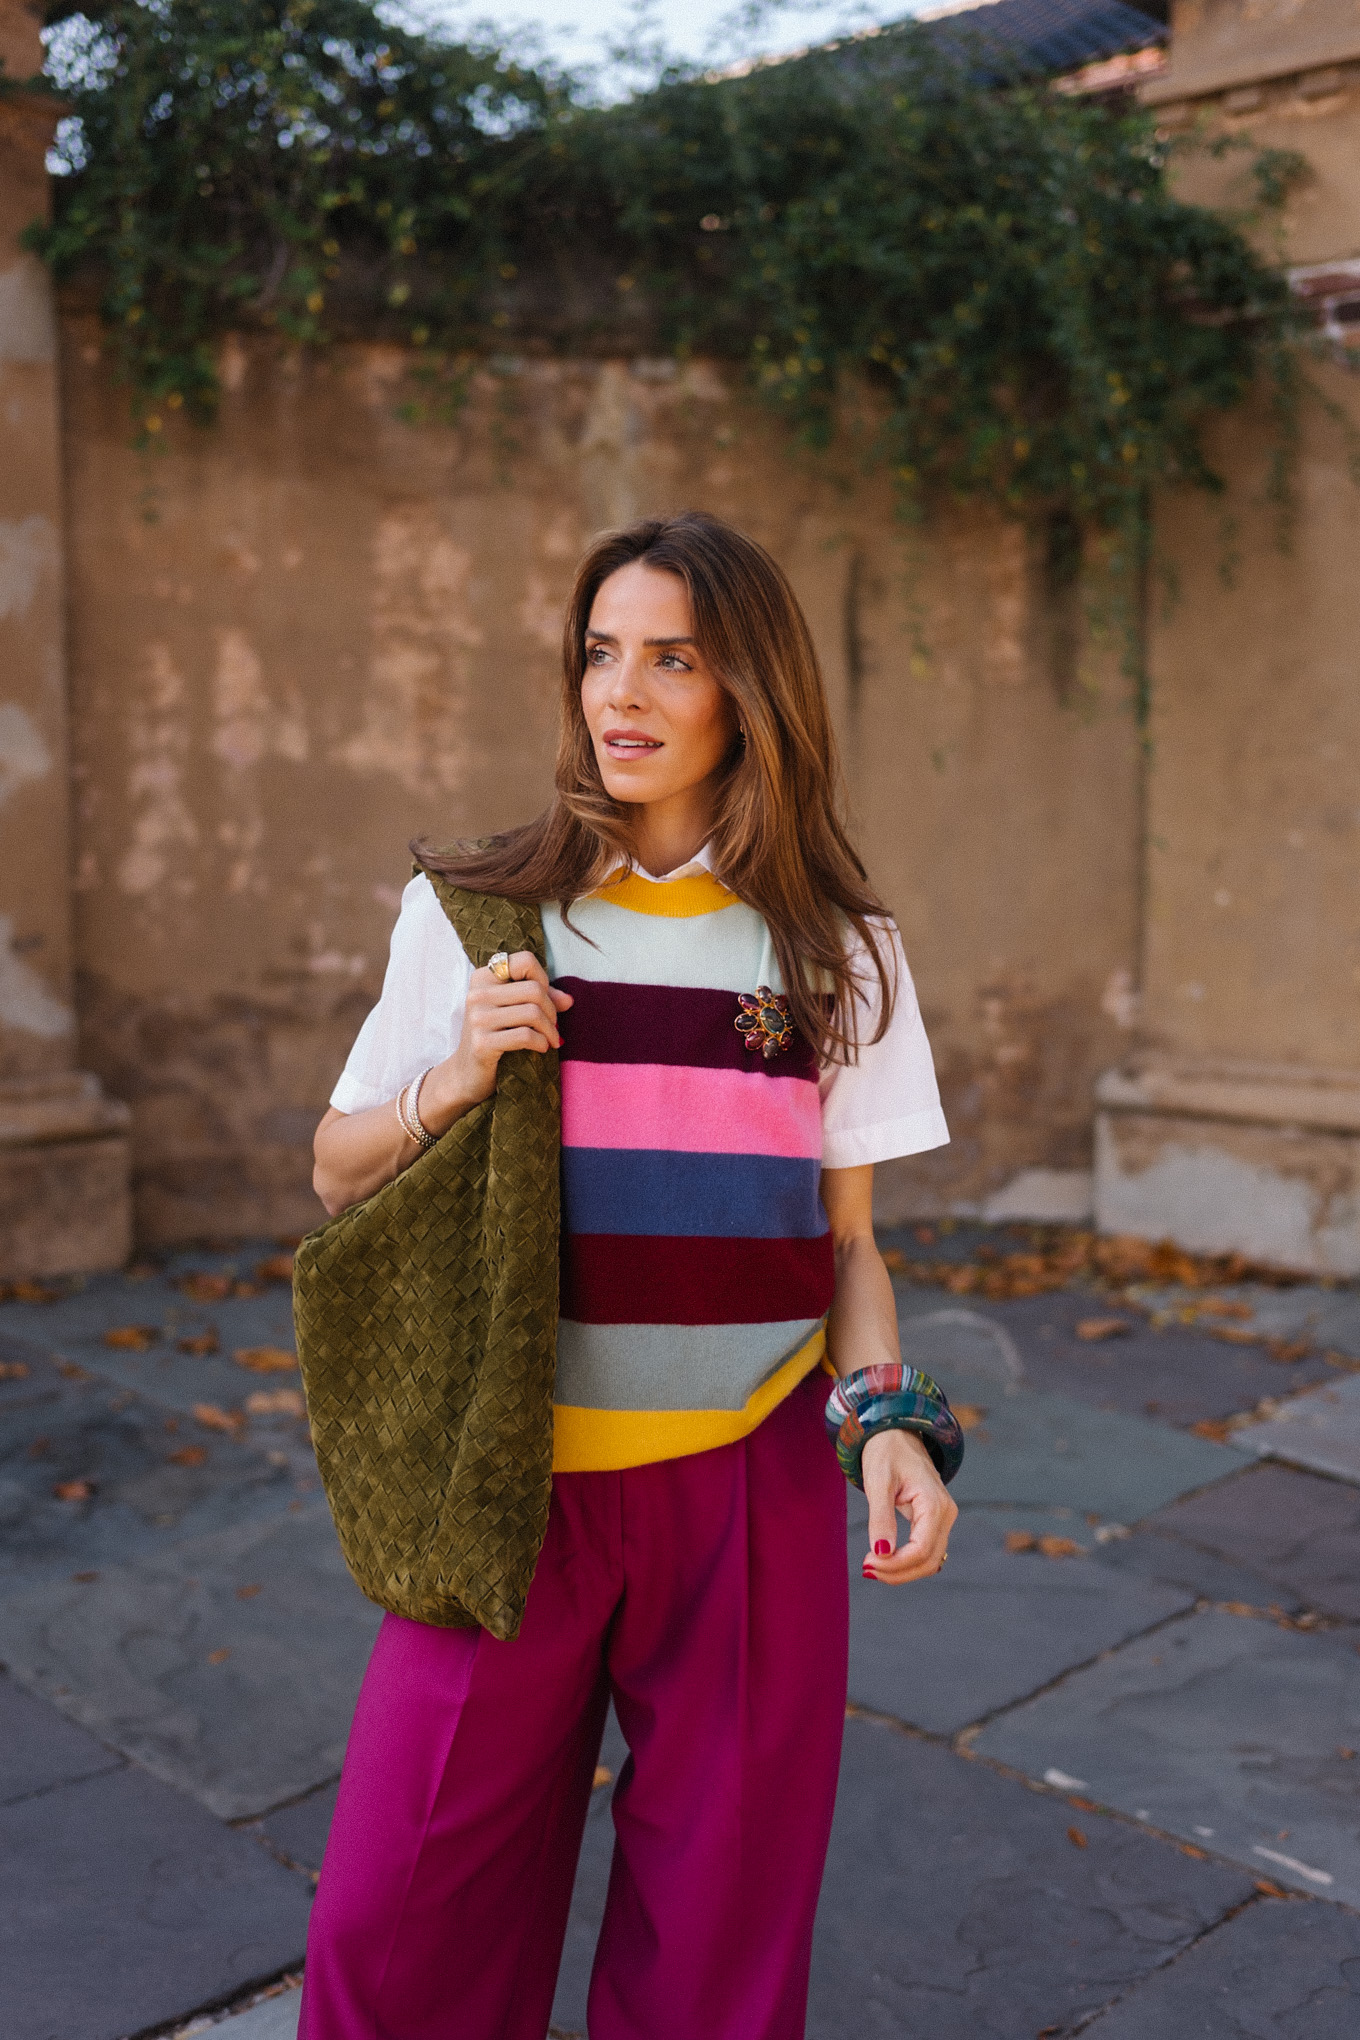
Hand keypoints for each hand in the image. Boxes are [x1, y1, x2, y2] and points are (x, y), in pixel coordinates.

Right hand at [420, 952, 572, 1129]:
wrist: (466, 1073)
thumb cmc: (494, 1037)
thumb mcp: (514, 1011)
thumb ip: (540, 1000)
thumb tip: (569, 1000)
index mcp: (483, 977)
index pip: (525, 961)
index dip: (544, 978)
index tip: (546, 999)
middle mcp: (477, 994)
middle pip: (534, 989)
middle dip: (551, 1010)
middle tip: (553, 1026)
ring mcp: (478, 1018)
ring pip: (533, 1013)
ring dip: (549, 1029)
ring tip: (551, 1039)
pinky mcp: (482, 1043)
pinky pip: (525, 1036)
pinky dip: (541, 1042)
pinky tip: (541, 1048)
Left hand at [859, 1428, 957, 1583]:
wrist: (896, 1431)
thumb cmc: (886, 1451)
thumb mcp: (878, 1481)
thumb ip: (881, 1518)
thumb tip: (881, 1553)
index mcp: (935, 1503)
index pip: (922, 1549)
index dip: (896, 1564)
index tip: (867, 1562)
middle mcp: (946, 1513)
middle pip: (928, 1561)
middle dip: (898, 1572)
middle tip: (866, 1569)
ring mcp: (943, 1518)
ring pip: (929, 1560)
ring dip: (902, 1570)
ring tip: (872, 1567)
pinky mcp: (934, 1520)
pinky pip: (925, 1550)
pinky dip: (906, 1560)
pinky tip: (884, 1558)